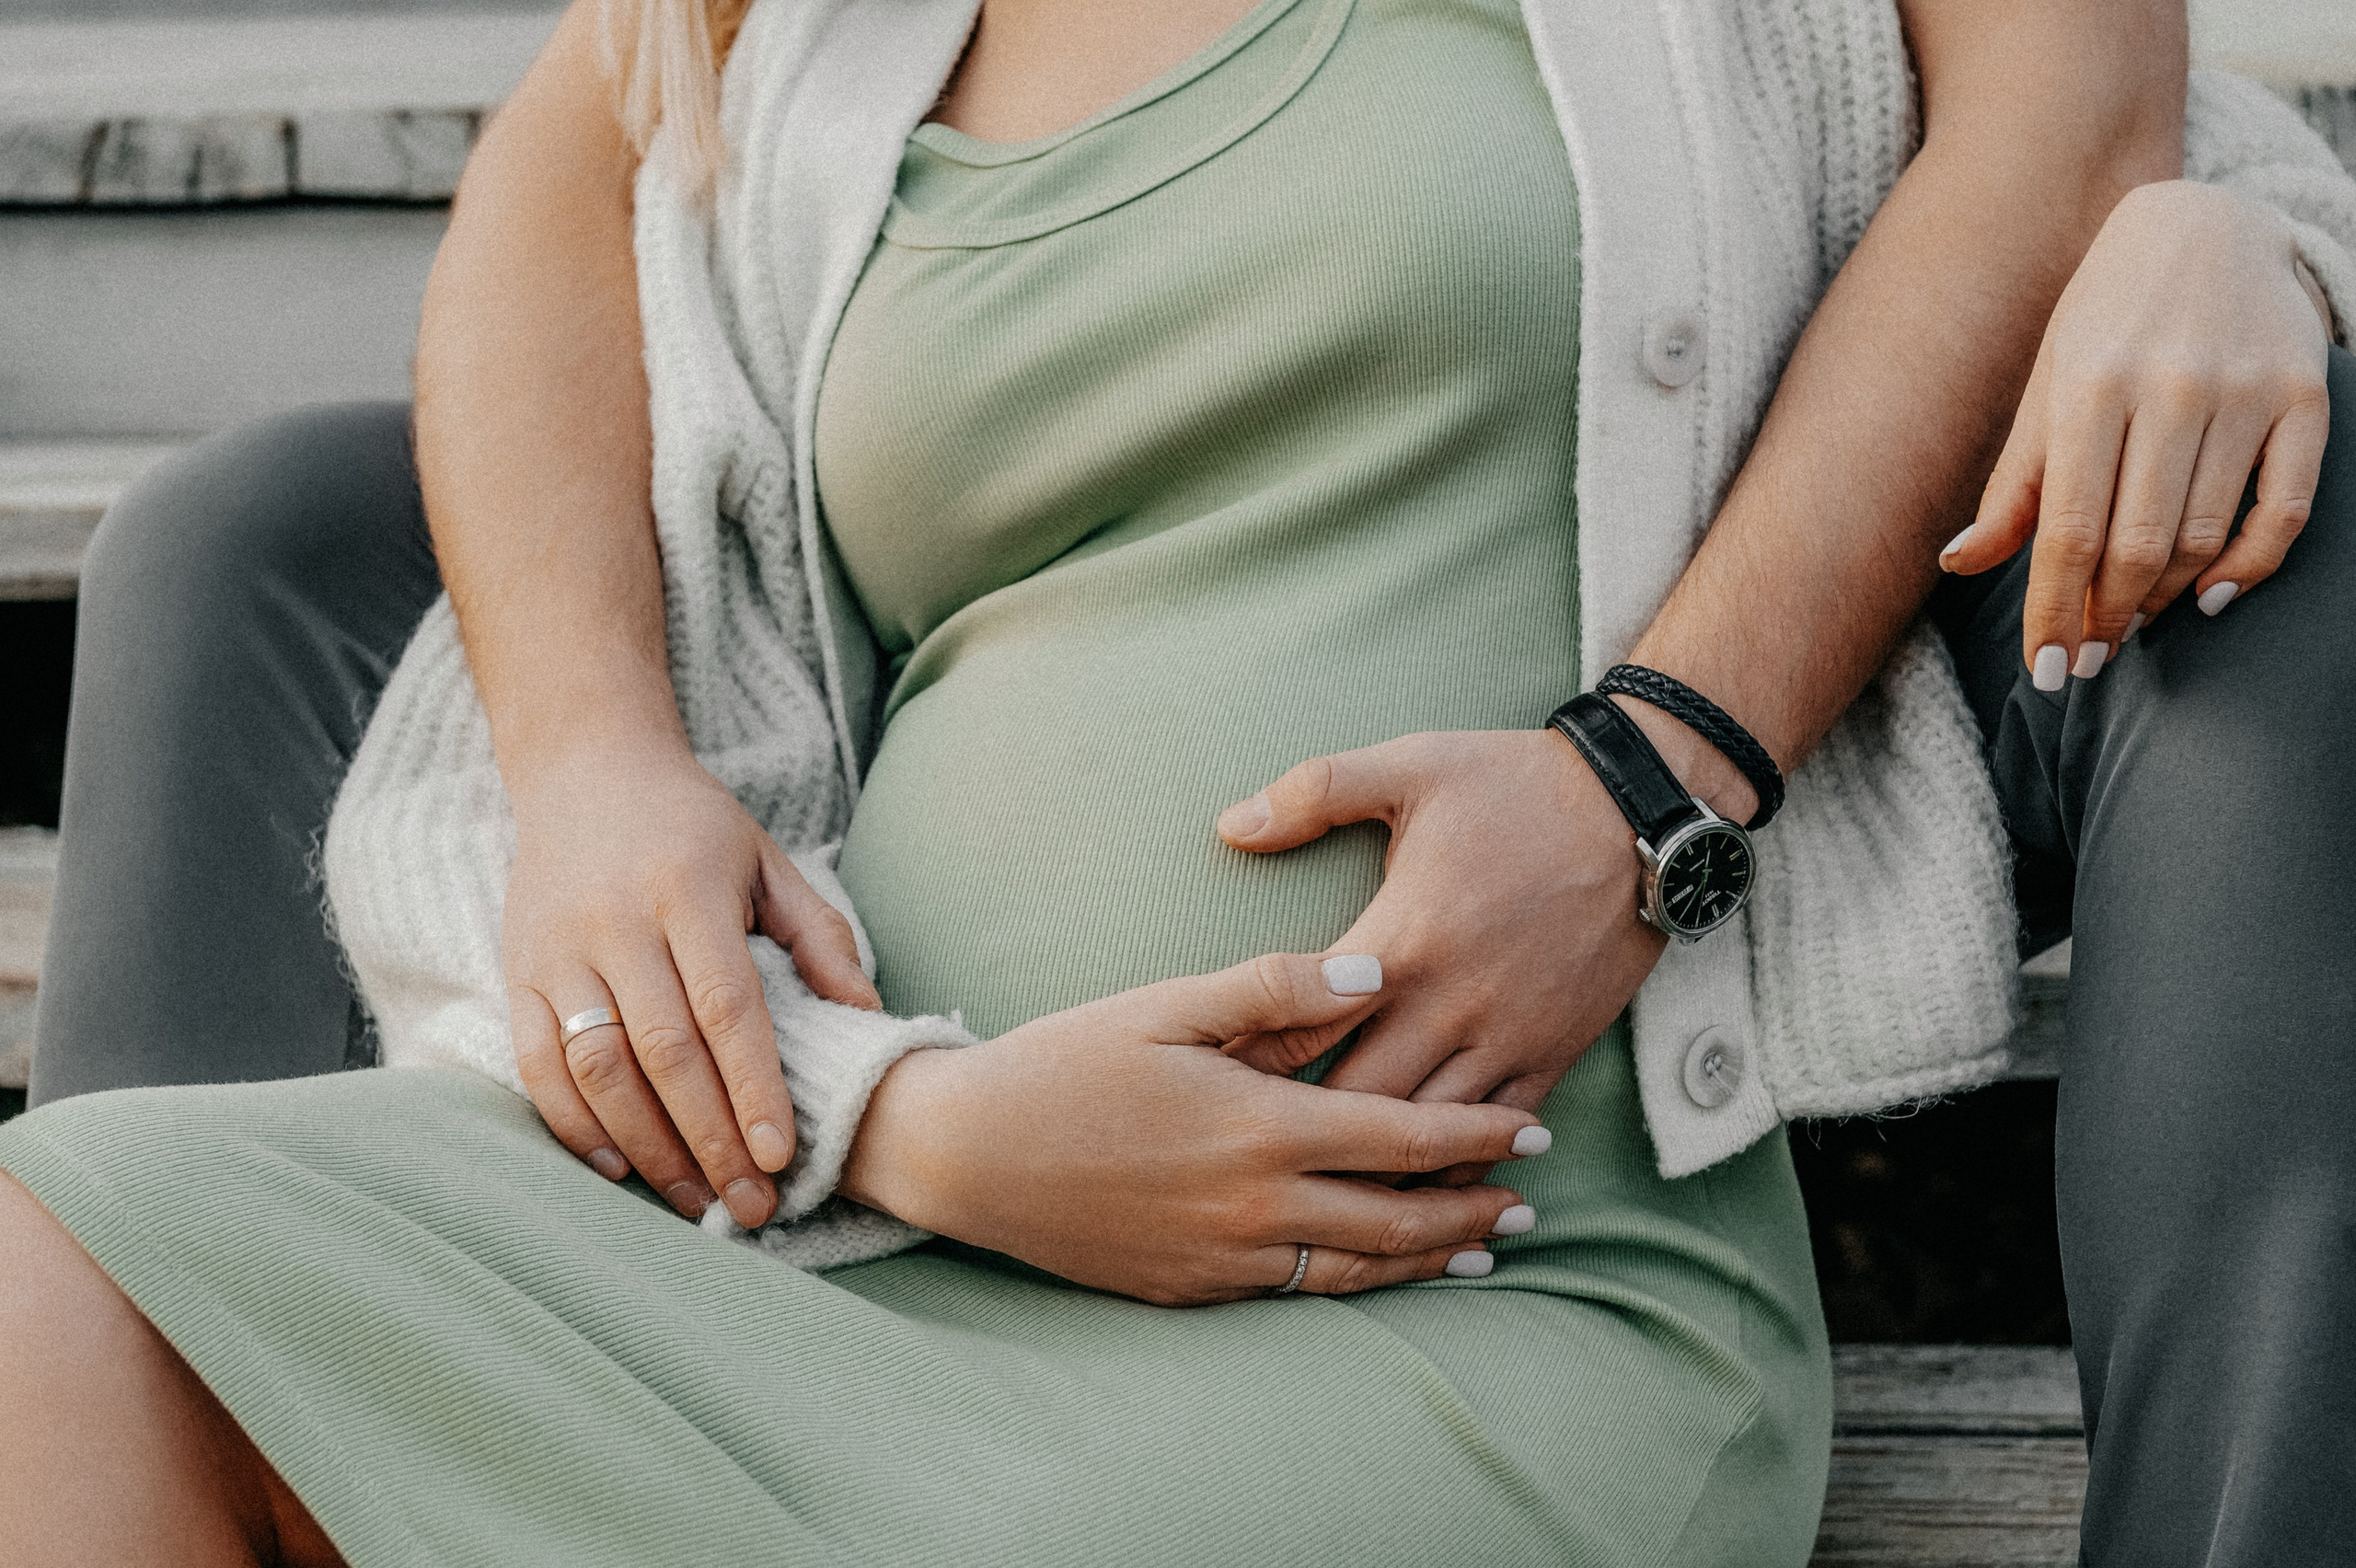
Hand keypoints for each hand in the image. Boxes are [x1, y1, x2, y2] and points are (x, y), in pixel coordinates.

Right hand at [502, 741, 878, 1226]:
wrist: (586, 770)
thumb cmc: (696, 827)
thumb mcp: (769, 861)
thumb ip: (820, 936)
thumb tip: (866, 1015)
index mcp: (688, 891)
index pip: (725, 1007)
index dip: (753, 1088)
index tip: (781, 1156)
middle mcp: (616, 923)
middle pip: (664, 1051)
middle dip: (710, 1139)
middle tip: (749, 1206)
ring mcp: (557, 950)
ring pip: (596, 1067)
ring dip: (646, 1145)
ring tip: (694, 1201)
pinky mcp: (516, 970)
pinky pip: (536, 1063)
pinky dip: (574, 1124)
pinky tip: (619, 1167)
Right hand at [839, 952, 1546, 1305]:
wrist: (967, 1154)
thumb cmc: (1066, 1064)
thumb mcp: (1166, 1004)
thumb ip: (1277, 989)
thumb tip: (1377, 972)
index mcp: (1262, 1126)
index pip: (1404, 1135)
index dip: (1480, 1134)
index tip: (1535, 1126)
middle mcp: (1257, 1205)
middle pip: (1399, 1216)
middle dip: (1475, 1204)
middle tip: (1533, 1195)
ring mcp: (1226, 1258)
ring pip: (1359, 1267)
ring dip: (1431, 1256)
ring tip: (1485, 1244)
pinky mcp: (1193, 1288)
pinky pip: (1300, 1292)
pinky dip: (1360, 1282)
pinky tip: (1381, 1270)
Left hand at [1215, 728, 1688, 1173]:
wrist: (1640, 811)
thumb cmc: (1516, 784)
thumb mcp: (1410, 765)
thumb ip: (1312, 792)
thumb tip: (1229, 825)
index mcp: (1401, 940)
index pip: (1302, 1028)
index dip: (1247, 1065)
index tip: (1204, 1091)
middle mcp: (1450, 1003)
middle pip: (1355, 1102)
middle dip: (1299, 1131)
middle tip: (1245, 1155)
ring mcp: (1506, 1036)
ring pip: (1427, 1134)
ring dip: (1375, 1163)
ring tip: (1318, 1189)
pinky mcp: (1553, 1051)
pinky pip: (1497, 1133)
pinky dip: (1456, 1163)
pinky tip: (1418, 1188)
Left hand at [1943, 180, 2332, 681]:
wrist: (2207, 222)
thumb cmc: (2105, 320)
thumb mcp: (2046, 388)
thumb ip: (2014, 484)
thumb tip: (1960, 566)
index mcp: (2091, 386)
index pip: (2067, 532)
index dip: (2055, 612)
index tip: (2049, 672)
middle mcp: (2171, 388)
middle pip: (2137, 545)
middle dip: (2107, 617)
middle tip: (2089, 656)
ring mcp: (2245, 392)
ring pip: (2205, 537)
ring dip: (2164, 599)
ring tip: (2132, 621)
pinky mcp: (2307, 395)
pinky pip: (2285, 510)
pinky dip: (2250, 567)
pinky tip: (2211, 597)